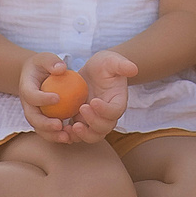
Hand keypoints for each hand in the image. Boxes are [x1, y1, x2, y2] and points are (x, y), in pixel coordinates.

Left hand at [18, 49, 134, 143]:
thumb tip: (134, 69)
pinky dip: (71, 135)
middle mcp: (108, 116)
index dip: (105, 110)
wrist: (94, 72)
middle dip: (93, 122)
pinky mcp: (83, 121)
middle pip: (105, 127)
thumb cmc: (105, 65)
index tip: (93, 101)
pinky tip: (62, 128)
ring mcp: (95, 120)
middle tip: (81, 109)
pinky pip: (79, 134)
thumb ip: (122, 64)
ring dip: (82, 135)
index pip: (115, 111)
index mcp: (118, 103)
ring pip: (93, 135)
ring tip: (70, 127)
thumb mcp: (112, 60)